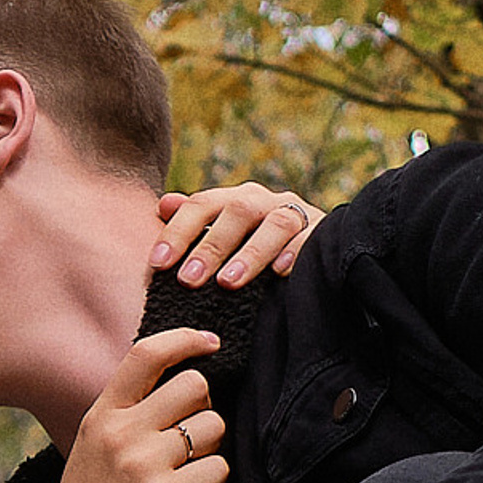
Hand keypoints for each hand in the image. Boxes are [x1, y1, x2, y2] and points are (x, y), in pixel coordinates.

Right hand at [40, 327, 228, 482]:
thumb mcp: (90, 452)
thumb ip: (124, 418)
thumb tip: (179, 391)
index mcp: (101, 417)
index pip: (146, 355)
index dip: (187, 340)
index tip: (209, 344)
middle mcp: (121, 433)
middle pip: (194, 386)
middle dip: (205, 410)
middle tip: (192, 439)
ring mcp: (142, 465)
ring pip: (213, 427)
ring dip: (212, 450)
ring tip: (187, 474)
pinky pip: (218, 470)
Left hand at [152, 184, 323, 288]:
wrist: (317, 251)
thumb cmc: (252, 250)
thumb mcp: (221, 238)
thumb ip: (194, 224)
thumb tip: (162, 204)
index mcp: (235, 200)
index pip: (202, 205)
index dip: (178, 231)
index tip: (158, 263)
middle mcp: (265, 201)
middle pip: (237, 211)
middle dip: (210, 246)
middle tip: (188, 279)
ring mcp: (297, 214)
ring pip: (276, 223)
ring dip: (250, 253)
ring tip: (227, 283)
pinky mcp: (324, 231)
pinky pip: (312, 238)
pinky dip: (296, 252)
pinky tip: (280, 273)